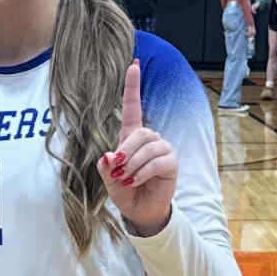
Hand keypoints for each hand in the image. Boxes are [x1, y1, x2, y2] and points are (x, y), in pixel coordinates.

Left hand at [99, 60, 177, 236]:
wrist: (140, 210)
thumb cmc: (124, 191)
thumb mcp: (108, 180)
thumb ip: (105, 168)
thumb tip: (108, 156)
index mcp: (131, 136)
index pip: (133, 106)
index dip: (133, 86)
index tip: (133, 65)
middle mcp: (149, 139)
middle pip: (140, 132)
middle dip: (125, 152)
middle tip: (117, 171)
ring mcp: (162, 149)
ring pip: (148, 148)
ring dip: (133, 165)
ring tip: (126, 180)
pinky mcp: (171, 163)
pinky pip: (157, 162)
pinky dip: (143, 173)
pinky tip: (136, 181)